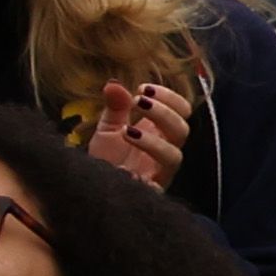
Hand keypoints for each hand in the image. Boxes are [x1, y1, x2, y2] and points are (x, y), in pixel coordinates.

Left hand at [81, 75, 194, 193]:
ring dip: (153, 140)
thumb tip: (114, 83)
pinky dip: (144, 176)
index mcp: (160, 131)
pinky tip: (125, 165)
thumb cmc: (107, 157)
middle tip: (138, 101)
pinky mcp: (150, 192)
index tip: (143, 88)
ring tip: (127, 130)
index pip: (182, 111)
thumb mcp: (107, 127)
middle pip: (183, 130)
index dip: (169, 97)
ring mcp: (159, 172)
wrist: (93, 185)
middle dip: (163, 112)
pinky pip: (157, 185)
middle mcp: (165, 150)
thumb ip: (114, 106)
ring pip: (174, 156)